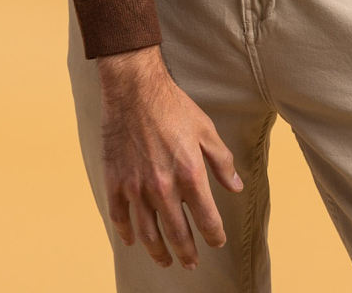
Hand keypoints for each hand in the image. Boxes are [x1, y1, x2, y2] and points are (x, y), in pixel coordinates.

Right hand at [97, 48, 243, 271]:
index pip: (207, 219)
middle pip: (177, 234)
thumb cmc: (173, 106)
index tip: (217, 242)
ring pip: (148, 233)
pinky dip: (127, 233)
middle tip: (191, 264)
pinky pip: (120, 217)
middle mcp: (163, 187)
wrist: (134, 89)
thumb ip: (222, 162)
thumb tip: (236, 187)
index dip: (214, 235)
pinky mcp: (115, 181)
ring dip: (159, 252)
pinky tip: (134, 240)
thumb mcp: (206, 129)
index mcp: (189, 174)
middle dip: (187, 253)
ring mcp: (137, 187)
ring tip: (166, 260)